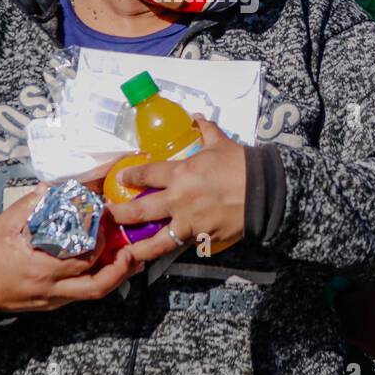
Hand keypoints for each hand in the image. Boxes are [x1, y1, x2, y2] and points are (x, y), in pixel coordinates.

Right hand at [0, 185, 140, 313]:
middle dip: (119, 268)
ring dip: (117, 277)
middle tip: (130, 247)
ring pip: (94, 294)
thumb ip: (27, 207)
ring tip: (132, 259)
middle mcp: (52, 288)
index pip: (81, 260)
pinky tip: (112, 267)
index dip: (100, 244)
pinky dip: (101, 280)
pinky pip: (84, 294)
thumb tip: (48, 188)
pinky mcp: (56, 303)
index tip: (107, 225)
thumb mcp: (3, 227)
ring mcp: (55, 299)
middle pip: (96, 286)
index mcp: (40, 268)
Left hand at [106, 116, 246, 263]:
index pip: (146, 175)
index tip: (120, 178)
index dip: (130, 176)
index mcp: (181, 174)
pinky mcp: (203, 239)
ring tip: (125, 254)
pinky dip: (175, 251)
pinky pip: (184, 247)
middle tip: (110, 215)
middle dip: (120, 214)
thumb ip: (206, 131)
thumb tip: (198, 117)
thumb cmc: (242, 165)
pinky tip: (164, 257)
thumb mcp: (221, 144)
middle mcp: (179, 200)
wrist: (265, 192)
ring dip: (138, 248)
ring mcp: (190, 223)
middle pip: (140, 211)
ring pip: (156, 241)